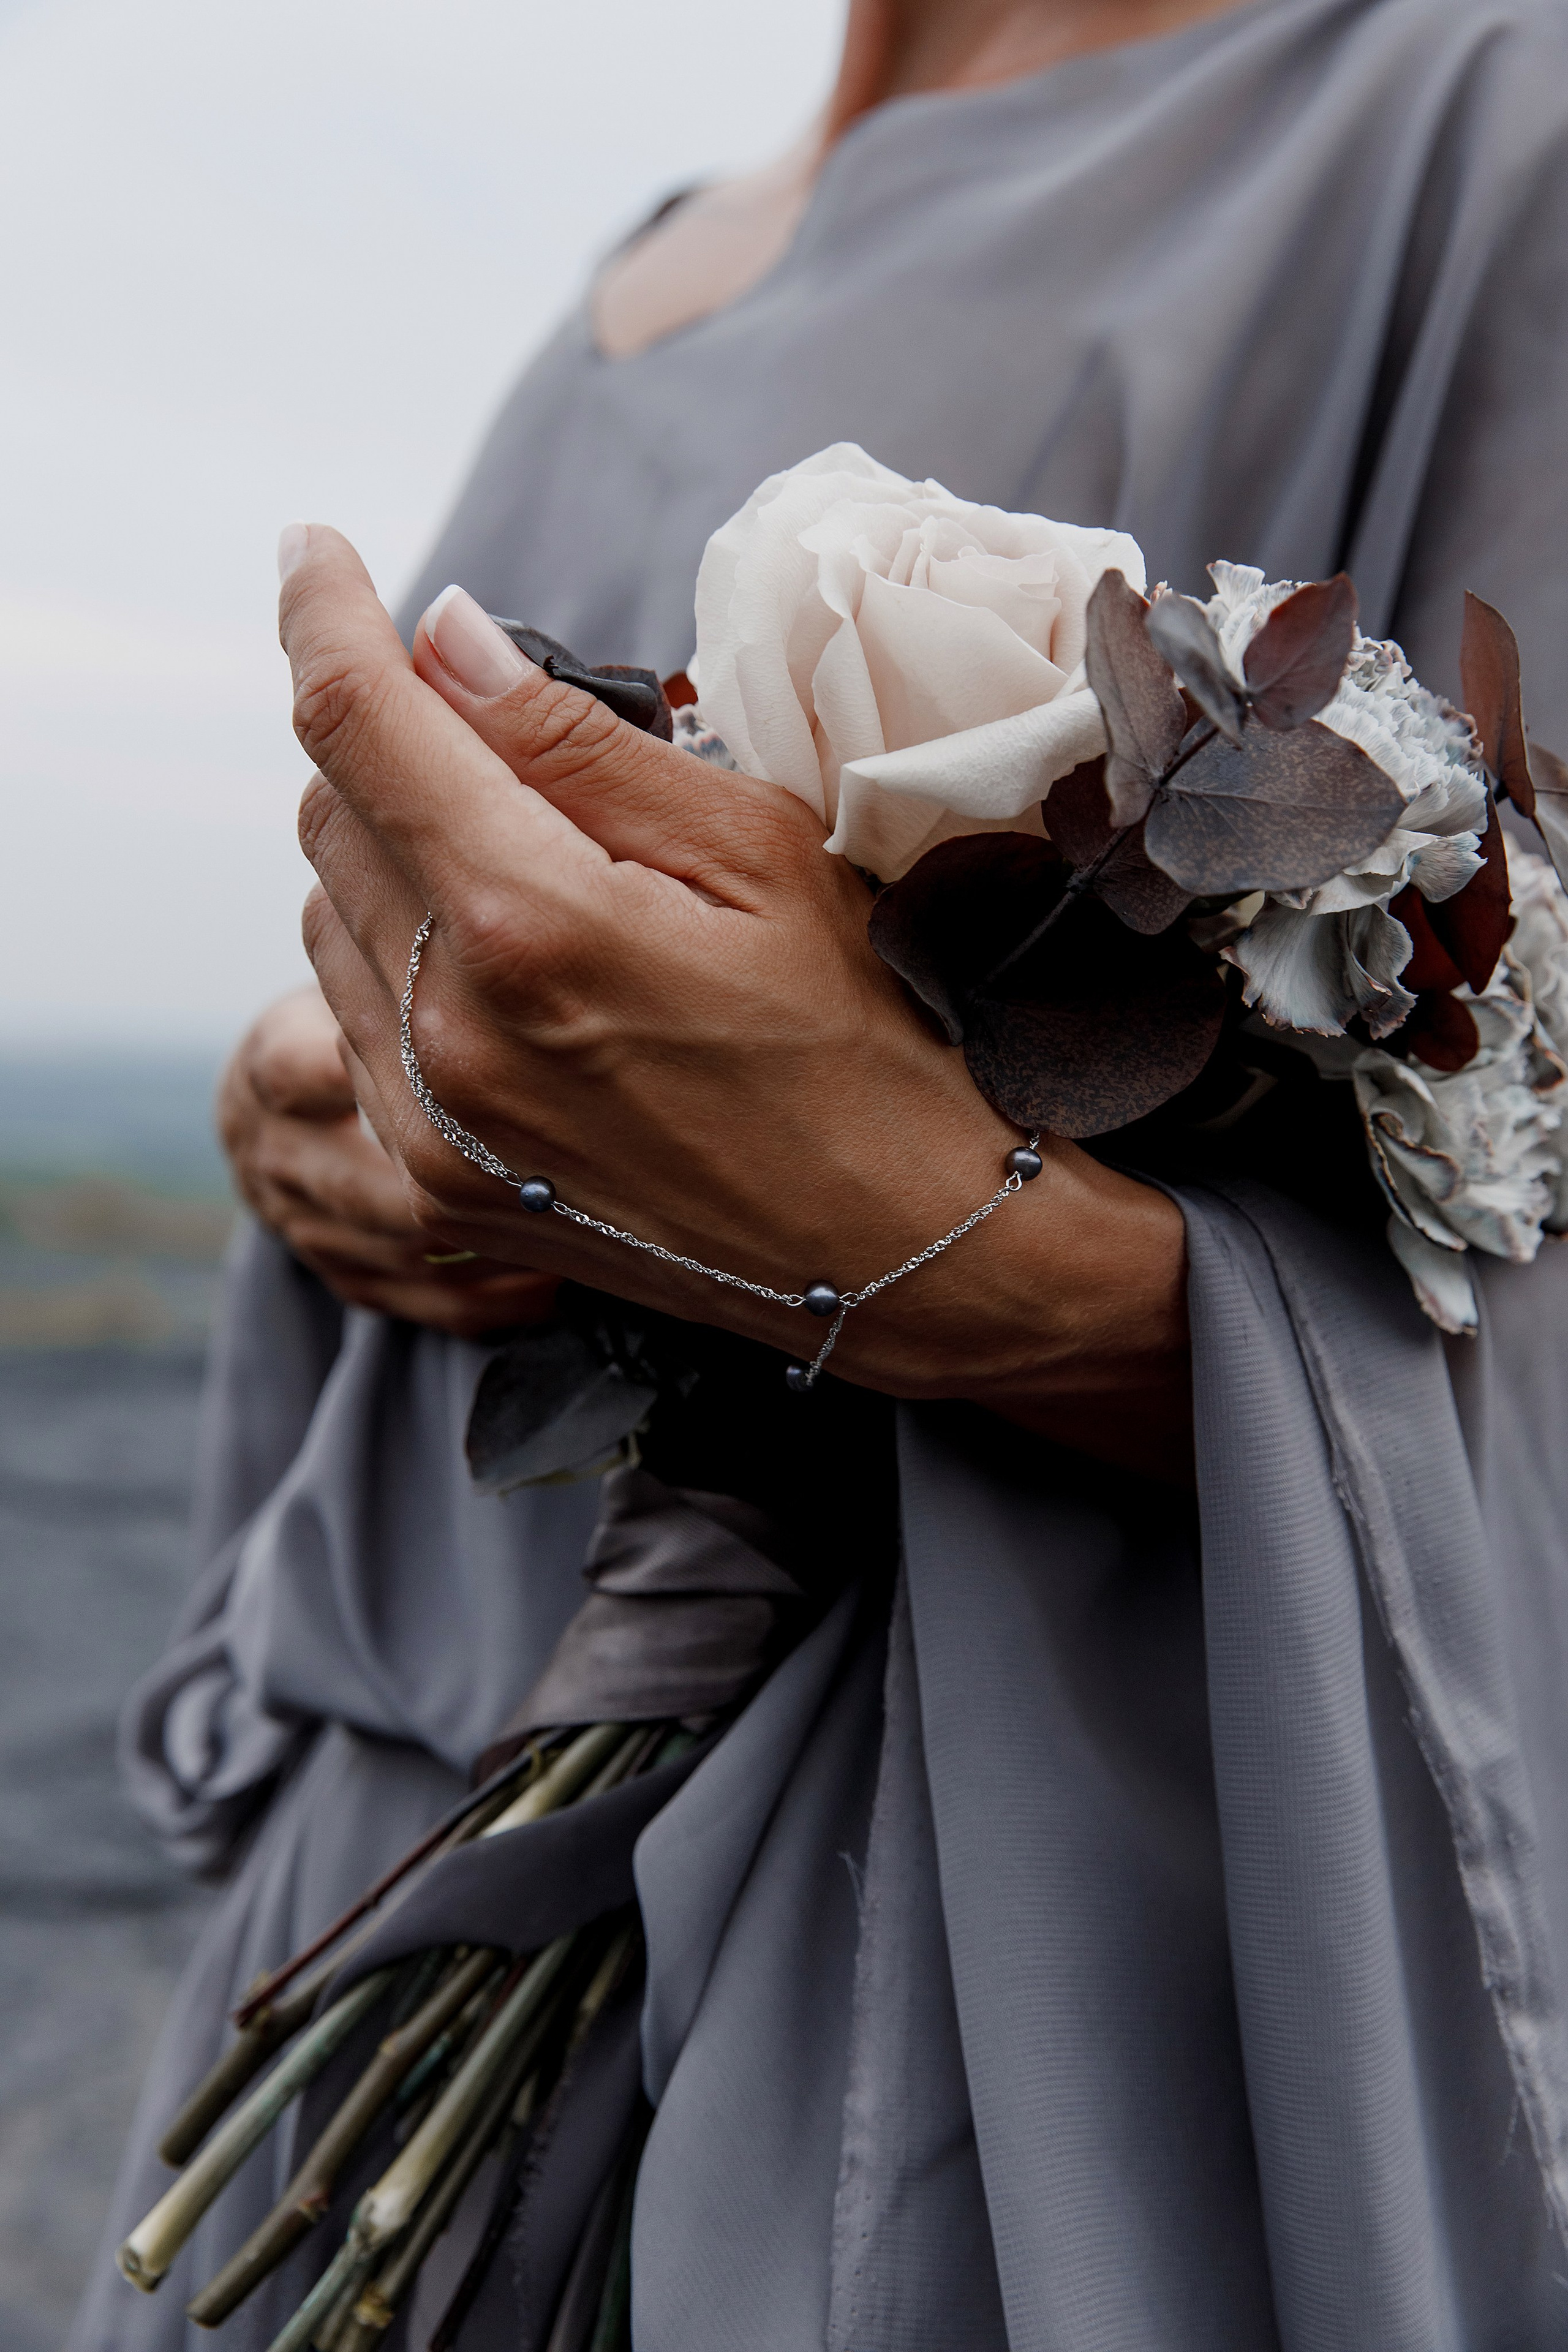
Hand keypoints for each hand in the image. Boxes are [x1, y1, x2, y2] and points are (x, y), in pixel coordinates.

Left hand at [280, 526, 1191, 1479]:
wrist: (902, 1255)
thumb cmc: (862, 1036)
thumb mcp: (759, 854)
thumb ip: (582, 746)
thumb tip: (444, 637)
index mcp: (534, 924)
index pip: (360, 722)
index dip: (324, 612)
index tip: (315, 551)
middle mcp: (450, 1035)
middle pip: (333, 813)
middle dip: (393, 741)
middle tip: (499, 737)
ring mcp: (430, 1127)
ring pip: (328, 916)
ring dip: (390, 855)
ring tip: (524, 869)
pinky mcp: (433, 1188)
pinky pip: (351, 1024)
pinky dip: (396, 960)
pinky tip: (500, 970)